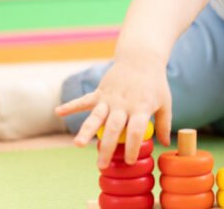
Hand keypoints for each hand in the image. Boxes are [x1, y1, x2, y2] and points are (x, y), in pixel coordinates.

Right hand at [54, 55, 171, 168]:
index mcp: (141, 107)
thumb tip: (165, 144)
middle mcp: (123, 103)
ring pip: (96, 116)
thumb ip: (164, 123)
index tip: (128, 161)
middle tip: (101, 165)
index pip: (135, 130)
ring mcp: (110, 97)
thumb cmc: (155, 83)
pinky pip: (84, 100)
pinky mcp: (100, 91)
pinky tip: (58, 112)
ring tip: (78, 145)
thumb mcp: (165, 102)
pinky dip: (71, 105)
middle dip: (106, 147)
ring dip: (86, 131)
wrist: (141, 58)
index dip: (131, 147)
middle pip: (113, 128)